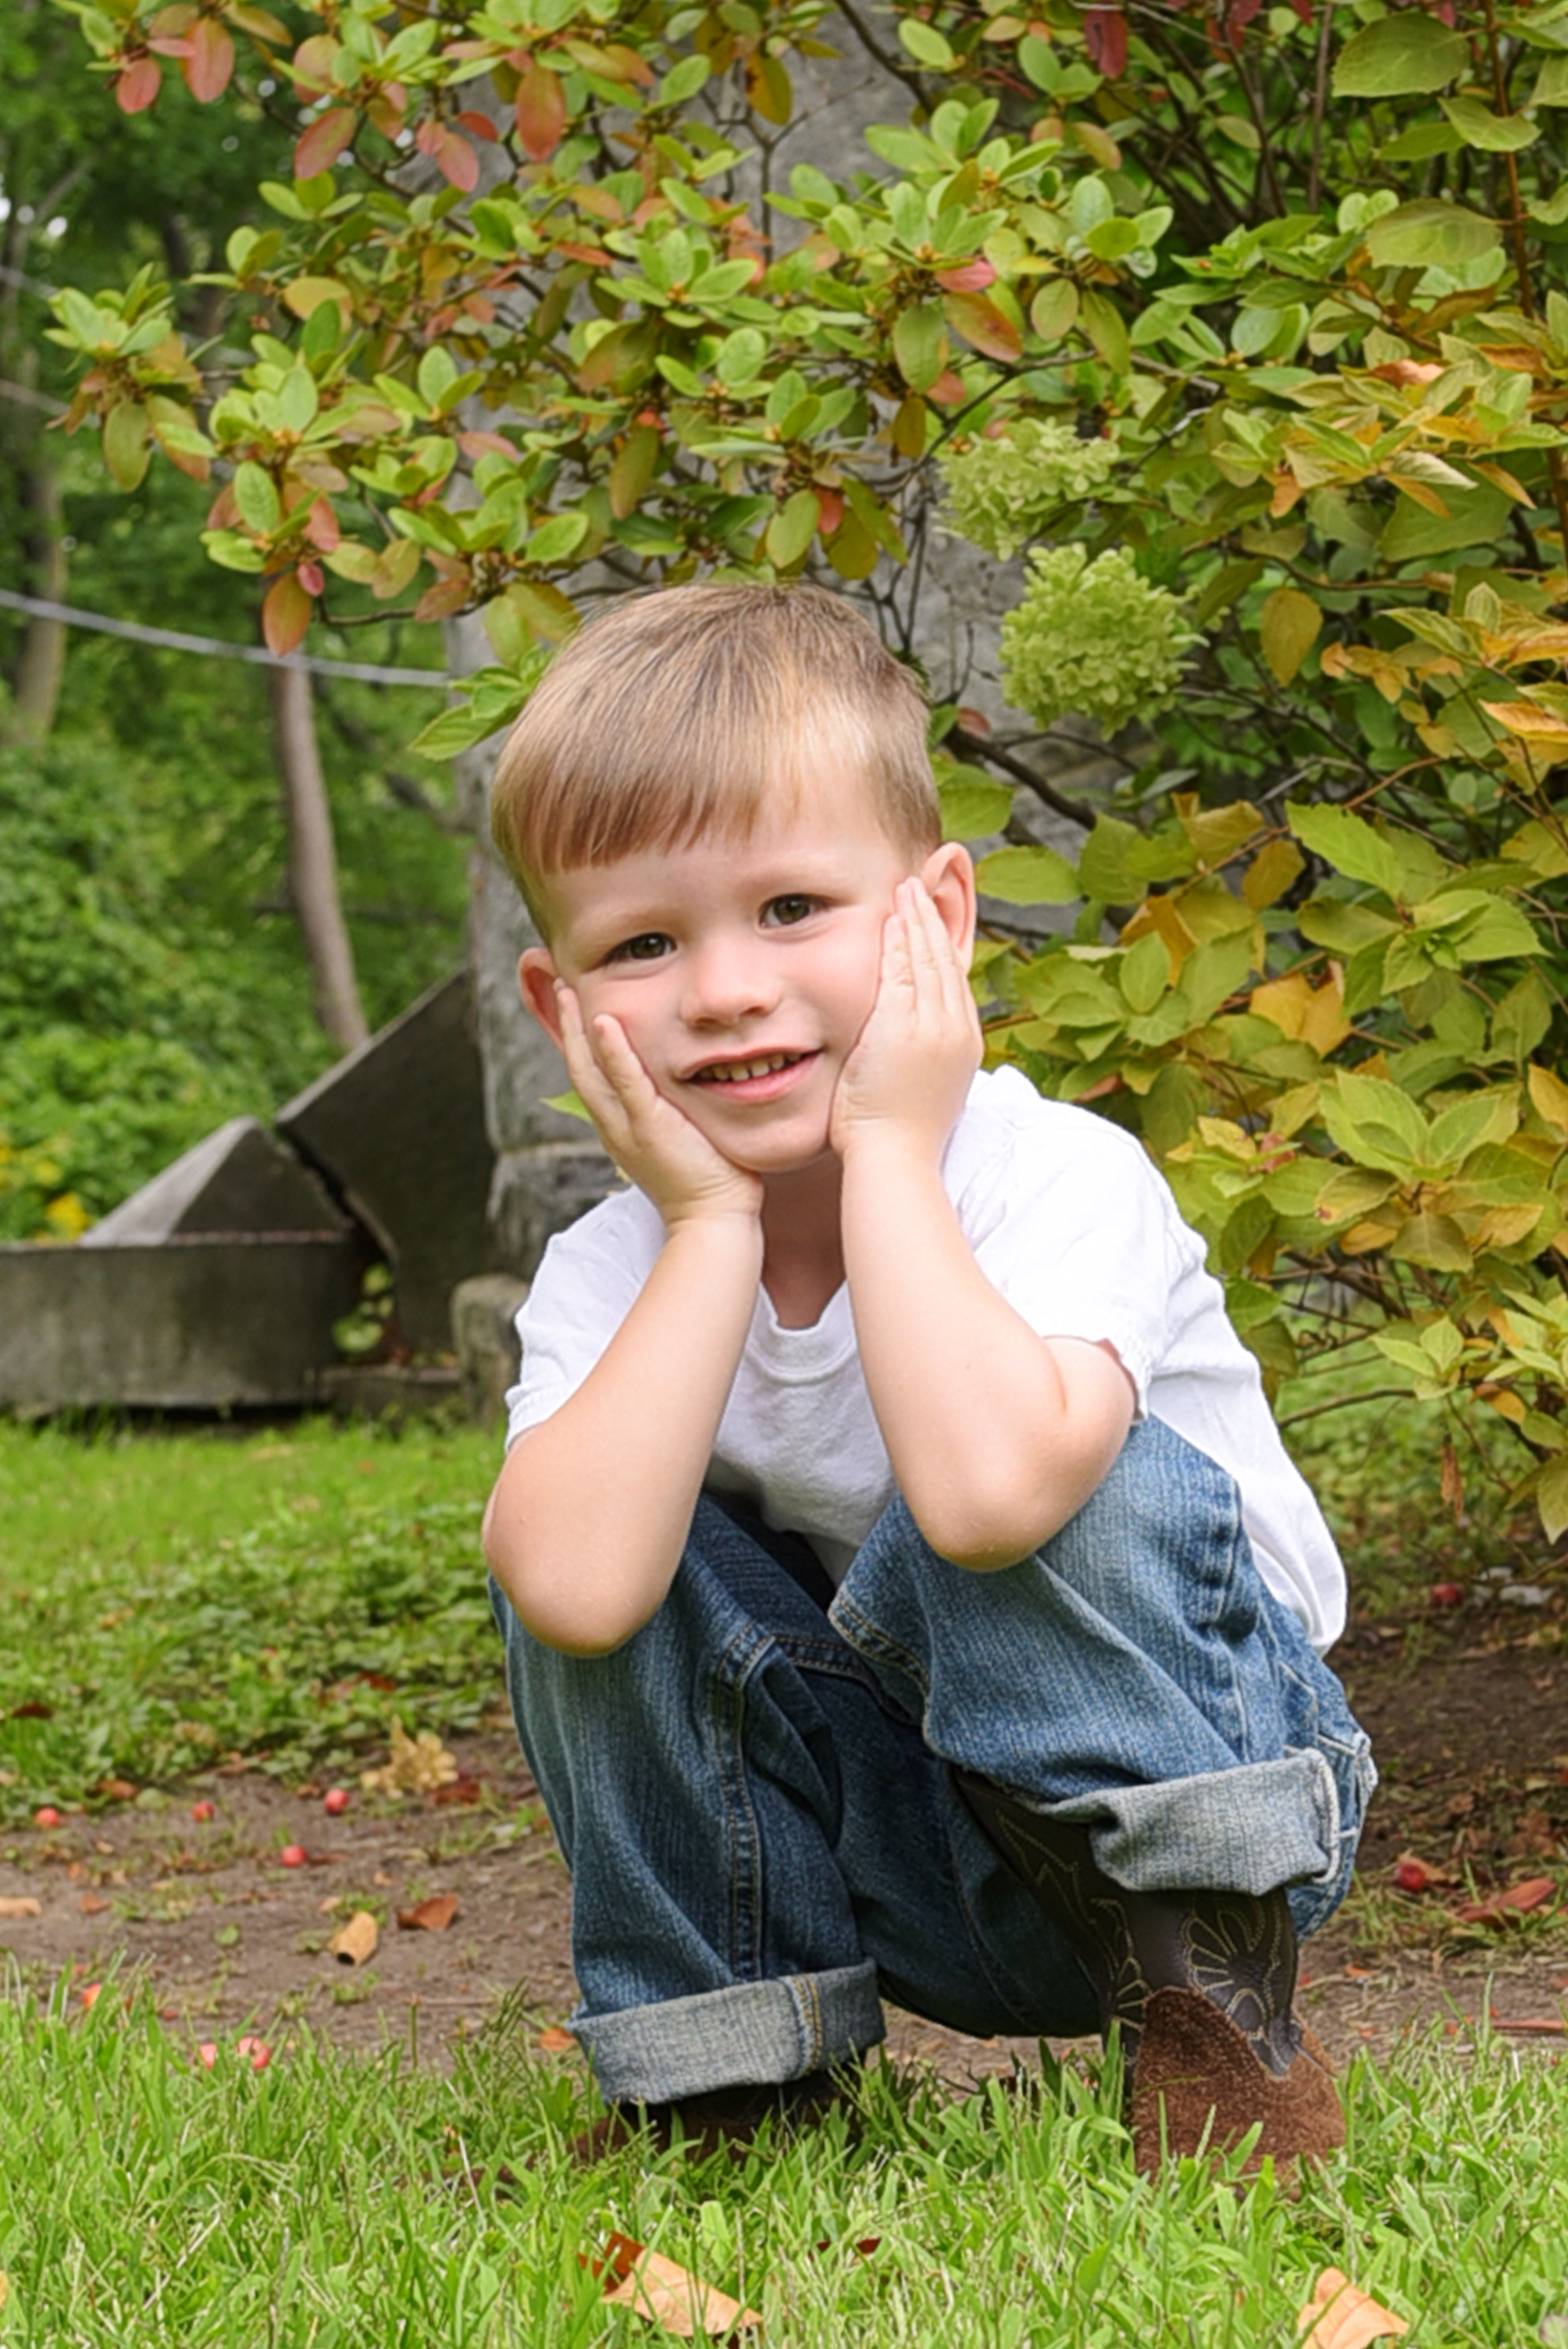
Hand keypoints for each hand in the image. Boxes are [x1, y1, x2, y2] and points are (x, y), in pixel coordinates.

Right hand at [555, 984, 763, 1230]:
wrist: (712, 1221)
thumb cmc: (710, 1183)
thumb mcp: (683, 1139)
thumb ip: (675, 1113)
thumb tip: (687, 1089)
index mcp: (620, 1129)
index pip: (592, 1079)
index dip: (579, 1044)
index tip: (574, 1011)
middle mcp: (614, 1127)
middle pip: (579, 1069)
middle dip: (567, 1028)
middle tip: (560, 989)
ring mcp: (628, 1128)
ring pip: (590, 1072)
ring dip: (577, 1029)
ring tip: (567, 992)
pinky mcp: (650, 1127)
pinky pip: (627, 1082)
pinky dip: (613, 1052)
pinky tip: (603, 1022)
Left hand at [831, 878, 981, 1165]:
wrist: (895, 1160)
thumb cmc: (899, 1137)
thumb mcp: (922, 1090)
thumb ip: (921, 1059)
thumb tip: (912, 1053)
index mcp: (964, 1046)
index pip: (957, 983)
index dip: (945, 946)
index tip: (934, 921)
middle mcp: (957, 1032)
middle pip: (949, 962)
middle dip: (936, 921)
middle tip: (925, 886)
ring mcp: (934, 1029)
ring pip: (930, 960)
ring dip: (918, 920)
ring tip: (908, 889)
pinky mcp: (905, 1028)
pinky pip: (905, 972)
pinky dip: (900, 941)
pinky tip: (893, 917)